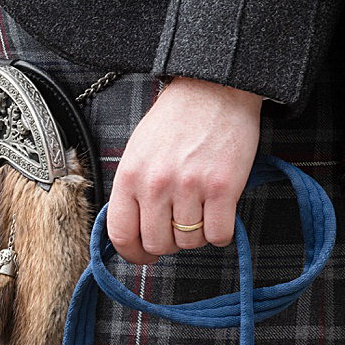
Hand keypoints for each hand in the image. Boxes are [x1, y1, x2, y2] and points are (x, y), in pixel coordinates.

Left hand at [106, 77, 261, 264]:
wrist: (214, 89)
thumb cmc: (176, 120)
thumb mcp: (138, 152)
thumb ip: (132, 190)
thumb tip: (132, 230)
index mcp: (130, 176)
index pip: (121, 235)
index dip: (133, 254)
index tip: (143, 256)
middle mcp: (156, 184)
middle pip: (157, 244)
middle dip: (169, 243)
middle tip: (177, 227)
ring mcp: (190, 187)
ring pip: (189, 242)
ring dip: (196, 235)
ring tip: (200, 210)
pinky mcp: (223, 187)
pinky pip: (218, 234)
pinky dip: (220, 232)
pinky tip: (219, 214)